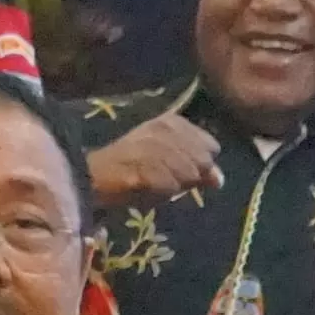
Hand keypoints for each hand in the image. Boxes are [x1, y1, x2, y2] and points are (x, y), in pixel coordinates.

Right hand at [84, 111, 220, 209]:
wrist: (94, 174)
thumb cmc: (134, 167)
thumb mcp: (170, 162)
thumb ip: (197, 166)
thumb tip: (219, 179)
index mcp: (172, 122)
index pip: (211, 146)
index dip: (201, 163)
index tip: (180, 166)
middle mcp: (164, 129)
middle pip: (203, 162)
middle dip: (190, 176)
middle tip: (163, 175)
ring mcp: (154, 146)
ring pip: (189, 176)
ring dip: (174, 185)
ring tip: (152, 180)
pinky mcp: (144, 165)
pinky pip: (171, 187)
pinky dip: (161, 192)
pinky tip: (145, 185)